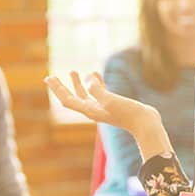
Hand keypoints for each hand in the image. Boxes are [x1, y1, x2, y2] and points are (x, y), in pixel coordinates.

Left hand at [44, 71, 160, 134]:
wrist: (145, 124)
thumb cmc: (129, 113)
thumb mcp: (111, 100)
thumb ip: (97, 89)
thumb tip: (87, 78)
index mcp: (90, 110)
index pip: (68, 100)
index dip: (57, 89)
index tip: (48, 78)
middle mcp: (93, 110)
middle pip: (73, 98)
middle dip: (62, 87)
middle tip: (51, 77)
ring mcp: (103, 108)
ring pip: (85, 94)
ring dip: (77, 84)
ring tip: (72, 71)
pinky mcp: (113, 104)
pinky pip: (99, 92)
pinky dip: (95, 83)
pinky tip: (95, 74)